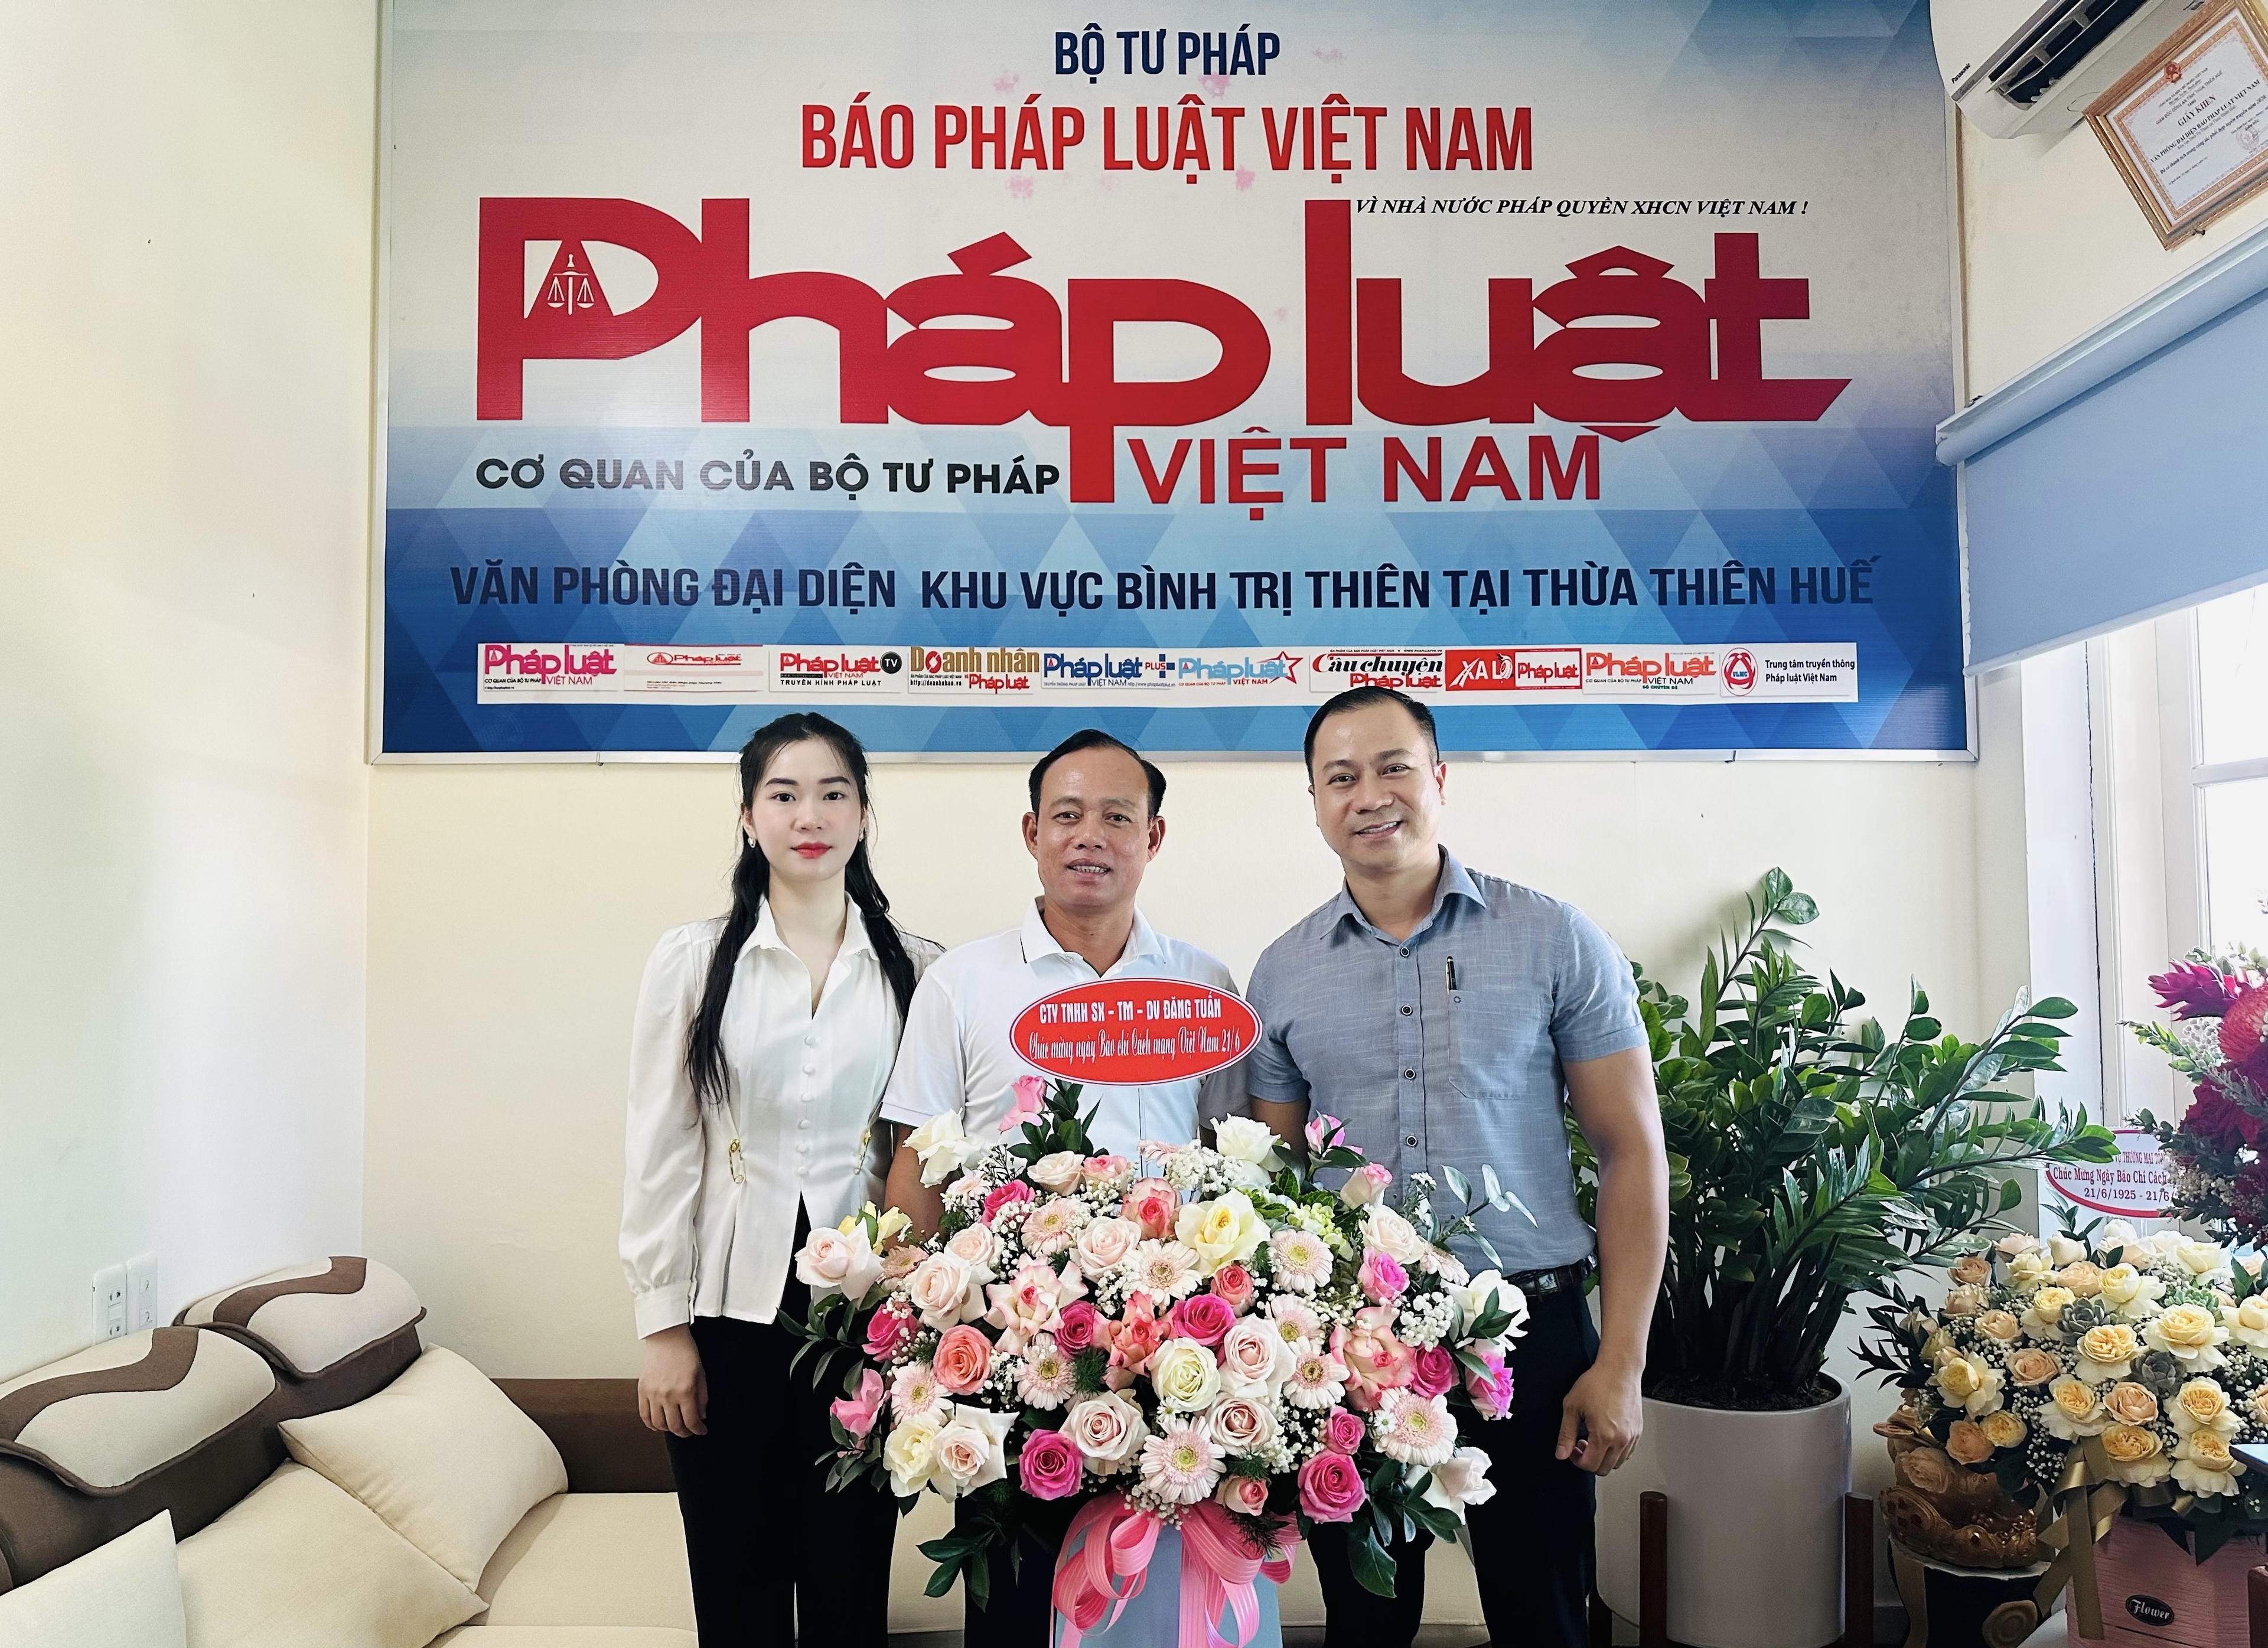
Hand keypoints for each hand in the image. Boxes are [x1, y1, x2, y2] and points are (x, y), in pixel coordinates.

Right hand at [639, 1325, 707, 1437]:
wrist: (667, 1338)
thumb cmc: (685, 1352)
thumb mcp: (701, 1375)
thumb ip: (702, 1398)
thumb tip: (701, 1416)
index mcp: (685, 1390)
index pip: (691, 1421)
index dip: (698, 1430)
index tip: (701, 1430)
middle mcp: (667, 1395)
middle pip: (675, 1426)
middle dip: (685, 1432)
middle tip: (689, 1431)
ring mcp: (653, 1394)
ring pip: (658, 1424)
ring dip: (668, 1429)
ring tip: (675, 1426)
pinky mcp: (642, 1391)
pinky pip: (644, 1415)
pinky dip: (651, 1424)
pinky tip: (659, 1423)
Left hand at [1556, 1358, 1641, 1474]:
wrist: (1619, 1369)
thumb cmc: (1597, 1382)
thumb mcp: (1572, 1407)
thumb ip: (1566, 1434)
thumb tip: (1561, 1453)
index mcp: (1604, 1435)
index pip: (1590, 1465)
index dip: (1577, 1460)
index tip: (1572, 1448)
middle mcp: (1621, 1439)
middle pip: (1604, 1469)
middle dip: (1589, 1461)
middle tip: (1581, 1444)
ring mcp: (1632, 1436)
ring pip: (1617, 1463)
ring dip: (1603, 1457)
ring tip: (1594, 1438)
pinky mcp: (1638, 1431)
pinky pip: (1627, 1452)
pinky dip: (1616, 1451)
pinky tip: (1606, 1435)